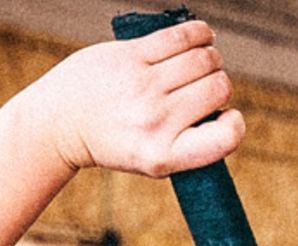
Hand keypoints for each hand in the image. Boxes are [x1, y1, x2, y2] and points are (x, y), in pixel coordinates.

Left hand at [22, 20, 244, 176]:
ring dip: (210, 59)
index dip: (235, 124)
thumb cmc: (117, 140)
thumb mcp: (154, 159)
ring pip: (205, 60)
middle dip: (219, 85)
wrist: (61, 122)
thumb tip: (226, 109)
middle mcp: (155, 122)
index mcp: (164, 156)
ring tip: (198, 65)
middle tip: (201, 90)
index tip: (225, 118)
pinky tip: (200, 40)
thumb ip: (190, 143)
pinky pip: (184, 36)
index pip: (227, 137)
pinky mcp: (131, 56)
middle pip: (219, 88)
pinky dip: (201, 34)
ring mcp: (142, 86)